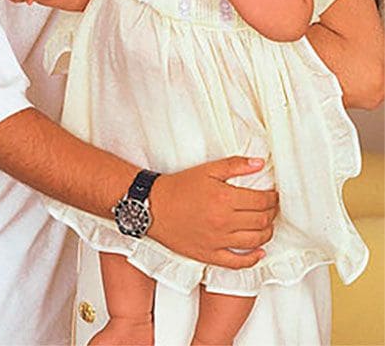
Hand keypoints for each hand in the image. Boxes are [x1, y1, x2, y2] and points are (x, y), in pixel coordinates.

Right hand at [149, 156, 277, 267]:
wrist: (154, 207)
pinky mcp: (209, 255)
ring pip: (255, 241)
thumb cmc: (179, 187)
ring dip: (267, 233)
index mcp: (224, 198)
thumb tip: (259, 163)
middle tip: (271, 208)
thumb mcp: (207, 170)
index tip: (273, 195)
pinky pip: (238, 263)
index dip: (272, 198)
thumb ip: (234, 165)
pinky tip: (259, 252)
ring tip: (266, 224)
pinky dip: (253, 259)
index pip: (261, 201)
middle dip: (271, 213)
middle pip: (261, 221)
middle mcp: (223, 222)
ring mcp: (217, 241)